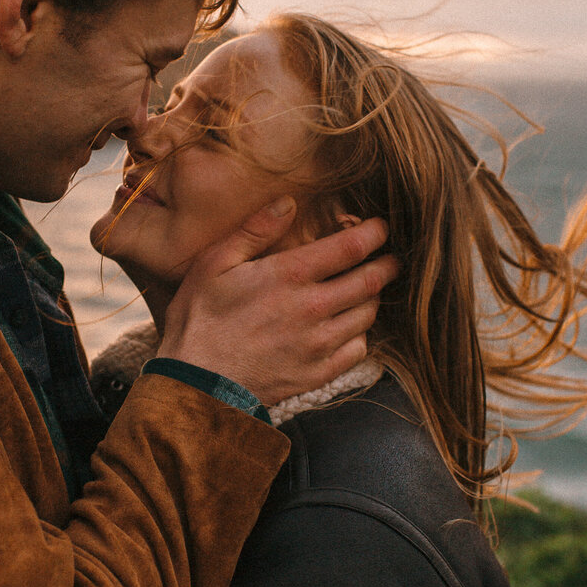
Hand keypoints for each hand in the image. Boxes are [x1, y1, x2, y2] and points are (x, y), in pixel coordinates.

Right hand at [159, 204, 398, 407]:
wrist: (196, 384)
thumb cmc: (199, 319)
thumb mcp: (214, 264)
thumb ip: (254, 230)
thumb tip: (288, 202)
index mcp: (290, 275)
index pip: (351, 247)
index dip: (374, 234)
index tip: (380, 228)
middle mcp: (313, 309)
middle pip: (370, 281)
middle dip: (386, 265)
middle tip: (390, 259)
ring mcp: (319, 344)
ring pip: (368, 315)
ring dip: (373, 299)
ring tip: (367, 290)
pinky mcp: (318, 373)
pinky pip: (358, 349)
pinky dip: (360, 334)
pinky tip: (348, 328)